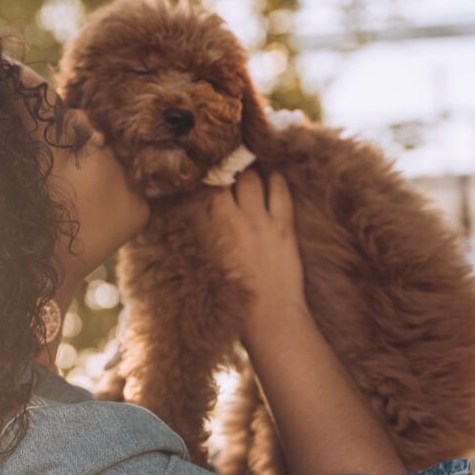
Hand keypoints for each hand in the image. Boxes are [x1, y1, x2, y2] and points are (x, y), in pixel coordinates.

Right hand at [209, 168, 307, 344]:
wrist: (268, 319)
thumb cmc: (231, 300)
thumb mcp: (205, 266)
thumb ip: (199, 238)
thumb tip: (190, 219)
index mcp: (209, 230)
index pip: (202, 188)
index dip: (202, 173)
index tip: (201, 165)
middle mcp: (232, 220)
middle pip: (227, 176)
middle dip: (225, 163)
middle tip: (224, 155)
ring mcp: (260, 222)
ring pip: (252, 178)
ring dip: (250, 168)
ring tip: (248, 162)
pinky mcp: (284, 228)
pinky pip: (281, 192)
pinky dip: (277, 179)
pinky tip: (274, 173)